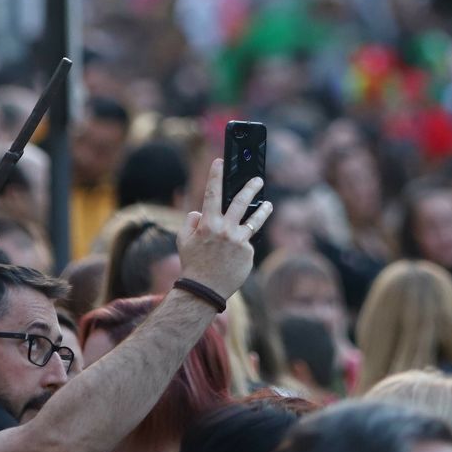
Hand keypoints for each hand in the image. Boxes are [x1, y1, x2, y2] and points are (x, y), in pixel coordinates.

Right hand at [176, 159, 272, 300]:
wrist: (205, 290)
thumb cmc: (192, 264)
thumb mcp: (183, 241)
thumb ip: (191, 222)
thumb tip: (200, 212)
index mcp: (208, 224)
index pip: (212, 194)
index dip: (215, 176)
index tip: (220, 161)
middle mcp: (226, 230)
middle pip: (240, 202)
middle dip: (250, 188)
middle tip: (257, 179)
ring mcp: (239, 241)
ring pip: (254, 220)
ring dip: (262, 210)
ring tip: (268, 204)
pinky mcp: (248, 253)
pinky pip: (246, 243)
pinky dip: (241, 246)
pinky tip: (235, 255)